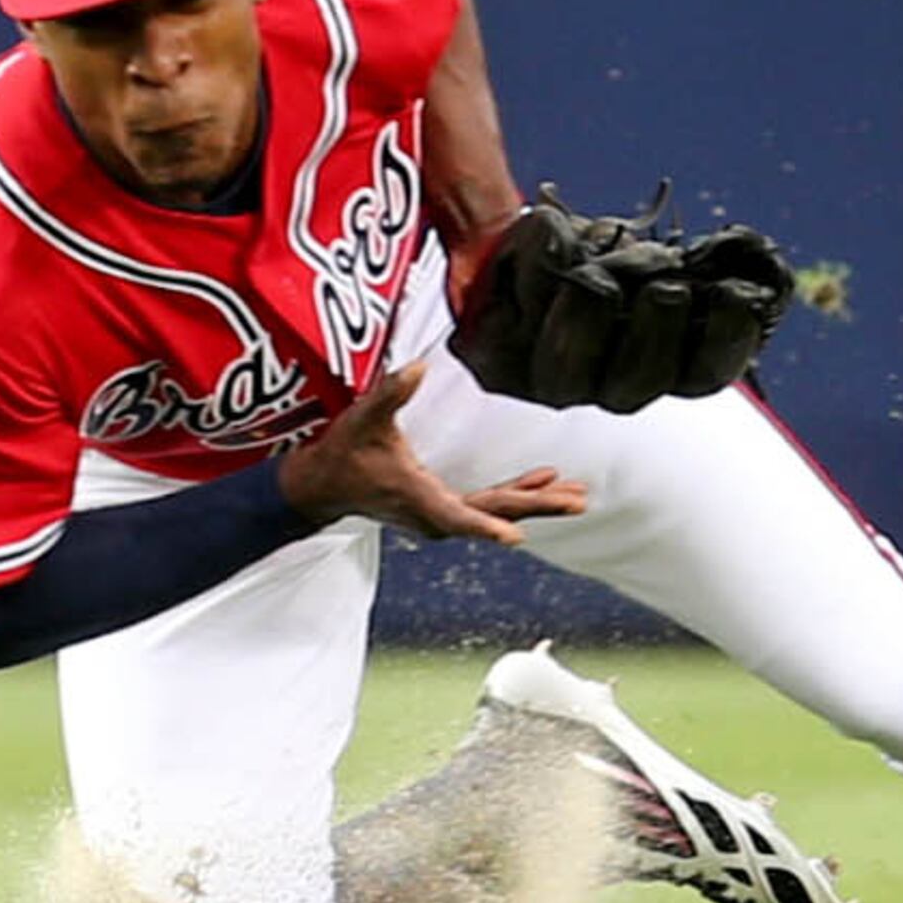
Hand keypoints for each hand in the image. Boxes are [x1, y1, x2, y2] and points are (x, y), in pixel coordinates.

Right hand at [276, 361, 588, 544]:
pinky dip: (517, 493)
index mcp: (418, 497)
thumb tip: (417, 366)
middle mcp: (434, 515)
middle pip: (494, 513)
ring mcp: (441, 514)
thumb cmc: (345, 452)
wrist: (324, 485)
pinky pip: (488, 505)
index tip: (514, 536)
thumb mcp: (365, 417)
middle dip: (537, 506)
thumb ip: (392, 392)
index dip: (484, 526)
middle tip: (578, 500)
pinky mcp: (443, 508)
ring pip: (496, 511)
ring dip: (535, 502)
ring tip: (577, 494)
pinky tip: (543, 479)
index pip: (457, 515)